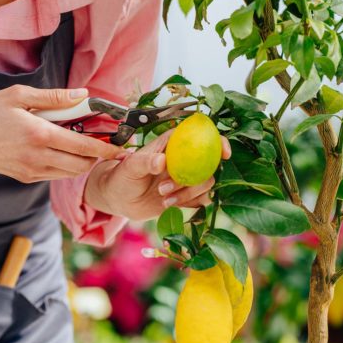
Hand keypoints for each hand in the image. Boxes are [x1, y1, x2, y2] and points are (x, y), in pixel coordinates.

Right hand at [0, 85, 123, 182]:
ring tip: (84, 145)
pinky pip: (56, 175)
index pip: (84, 146)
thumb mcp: (18, 96)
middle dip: (98, 156)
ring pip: (71, 173)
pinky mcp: (27, 178)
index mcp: (40, 135)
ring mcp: (33, 171)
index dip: (106, 148)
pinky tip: (63, 151)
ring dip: (83, 162)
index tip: (121, 147)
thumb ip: (54, 97)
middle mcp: (39, 158)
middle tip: (103, 143)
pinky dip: (67, 165)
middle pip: (83, 164)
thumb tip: (82, 94)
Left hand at [84, 130, 231, 220]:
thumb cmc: (122, 176)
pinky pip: (201, 200)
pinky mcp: (186, 195)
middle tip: (165, 187)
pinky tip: (169, 205)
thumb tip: (162, 161)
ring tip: (163, 198)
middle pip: (209, 163)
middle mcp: (184, 159)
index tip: (224, 154)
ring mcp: (187, 177)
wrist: (118, 199)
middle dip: (194, 178)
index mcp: (173, 144)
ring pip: (206, 183)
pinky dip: (189, 204)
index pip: (202, 136)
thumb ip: (145, 161)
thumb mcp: (130, 167)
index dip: (218, 141)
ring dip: (188, 193)